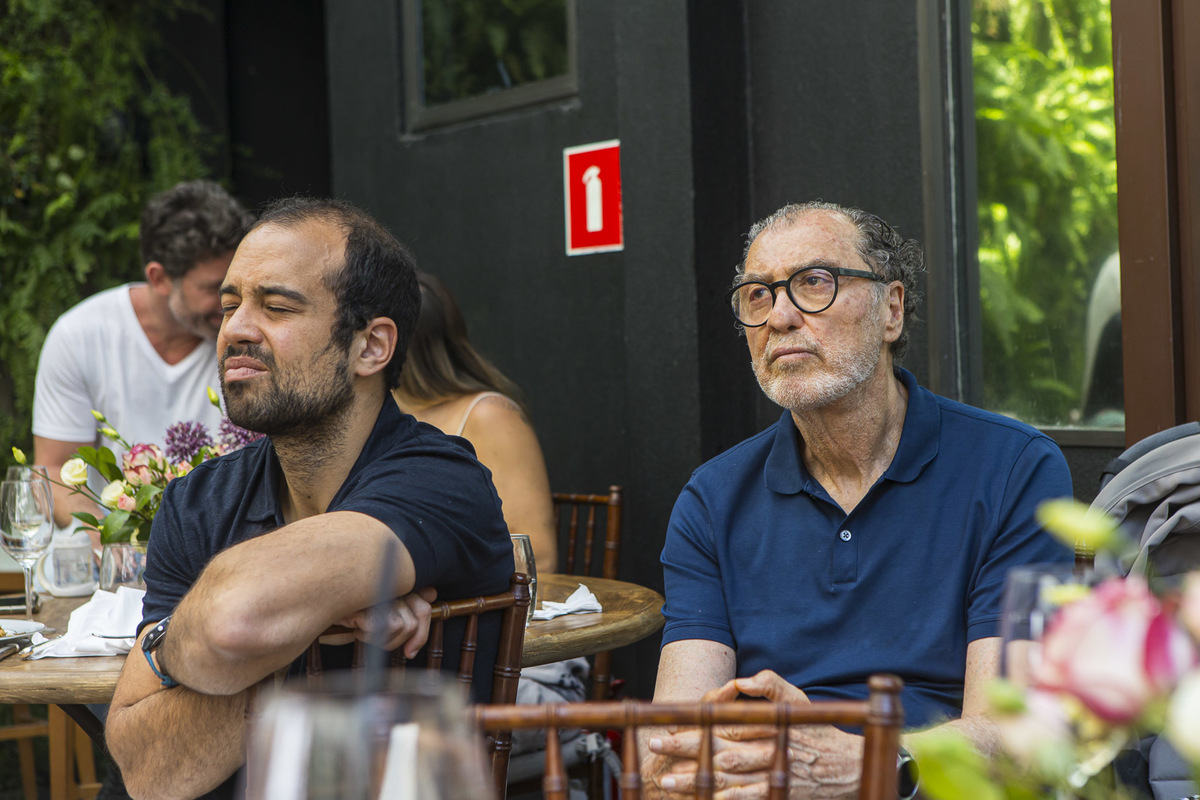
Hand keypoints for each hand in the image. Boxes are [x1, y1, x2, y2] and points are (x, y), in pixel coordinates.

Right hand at [335, 586, 436, 658]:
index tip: (410, 652)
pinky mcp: (367, 600)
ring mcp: (380, 590)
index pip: (424, 609)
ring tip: (363, 629)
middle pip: (414, 623)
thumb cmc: (350, 610)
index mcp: (399, 583)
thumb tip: (432, 594)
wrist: (317, 605)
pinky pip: (382, 628)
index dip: (420, 635)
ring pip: (400, 627)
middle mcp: (392, 583)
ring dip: (379, 638)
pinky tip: (355, 627)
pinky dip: (367, 635)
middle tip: (379, 642)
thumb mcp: (381, 609)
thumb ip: (408, 603)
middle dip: (398, 641)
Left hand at [649, 670, 862, 798]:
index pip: (723, 725)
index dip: (693, 726)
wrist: (845, 765)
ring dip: (696, 782)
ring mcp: (770, 775)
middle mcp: (765, 750)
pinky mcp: (776, 794)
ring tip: (668, 783)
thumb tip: (742, 681)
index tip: (666, 725)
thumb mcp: (796, 699)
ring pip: (727, 780)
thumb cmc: (815, 727)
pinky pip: (748, 799)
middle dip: (684, 751)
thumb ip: (770, 684)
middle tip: (655, 749)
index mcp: (766, 724)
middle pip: (719, 752)